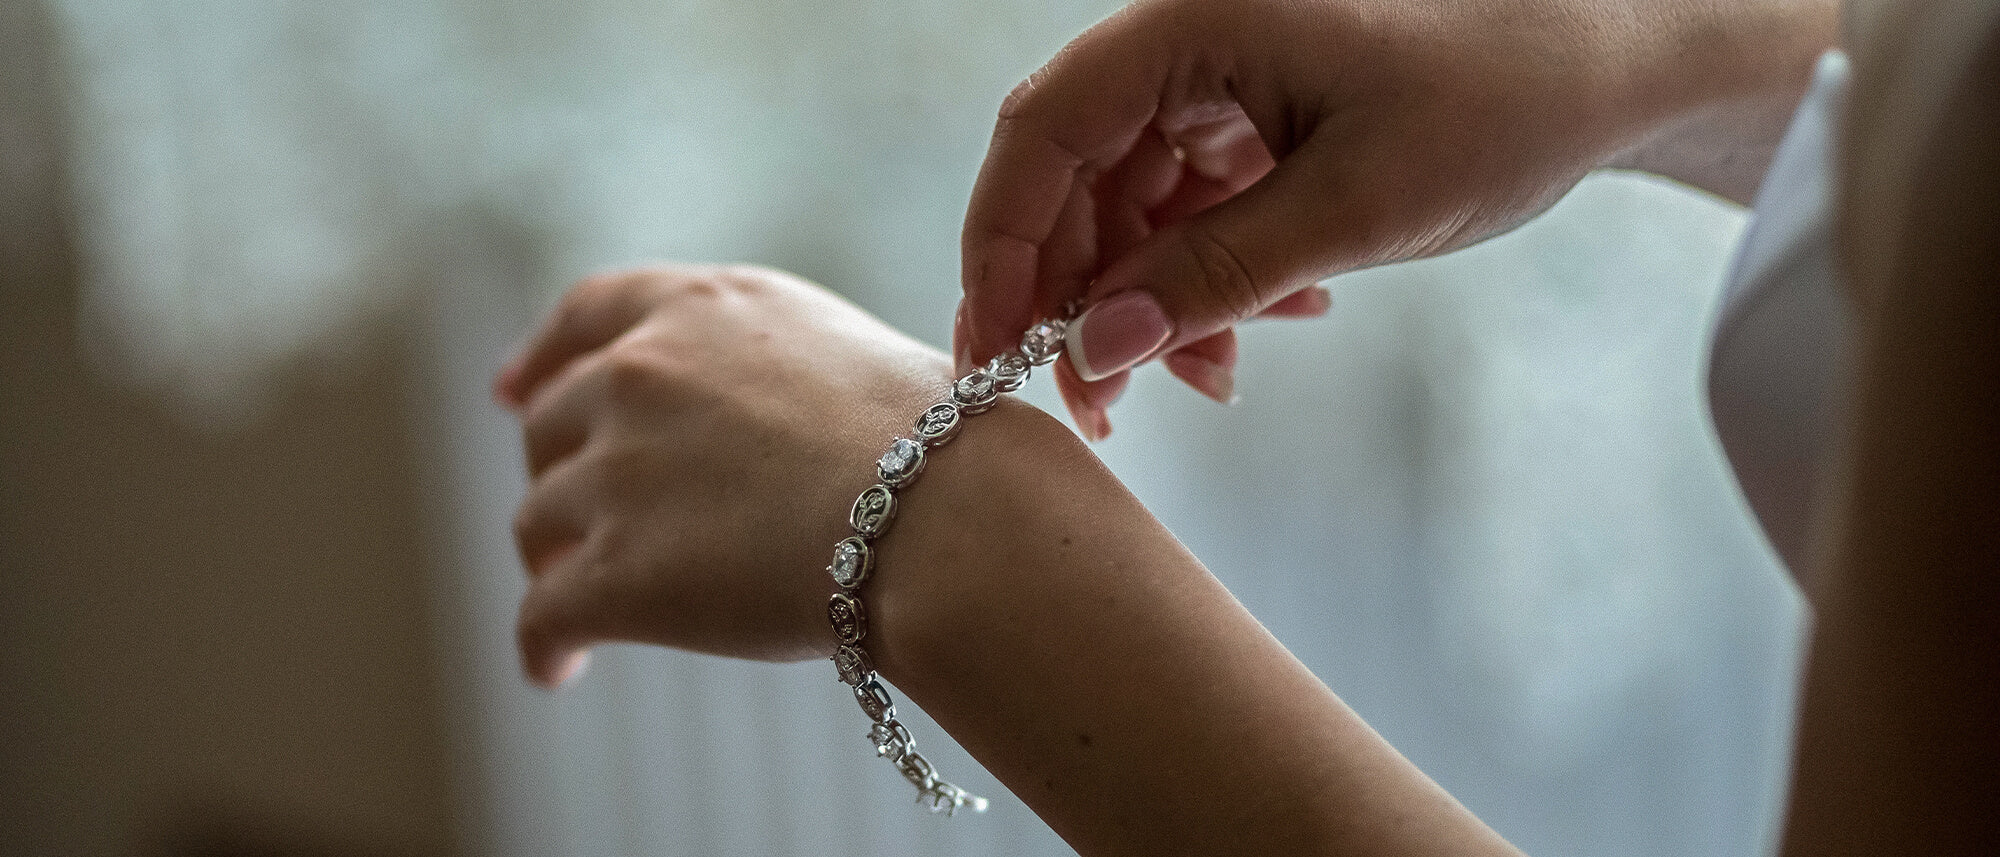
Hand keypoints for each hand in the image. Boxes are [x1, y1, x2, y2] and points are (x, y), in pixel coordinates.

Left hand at [494, 265, 955, 683]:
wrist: (950, 519)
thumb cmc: (944, 448)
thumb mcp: (846, 354)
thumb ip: (769, 372)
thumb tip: (755, 432)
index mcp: (703, 310)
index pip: (589, 315)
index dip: (542, 358)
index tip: (513, 392)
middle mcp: (642, 374)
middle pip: (553, 426)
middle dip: (562, 474)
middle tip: (584, 525)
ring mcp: (620, 473)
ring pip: (539, 522)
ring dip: (556, 562)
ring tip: (589, 612)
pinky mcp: (617, 573)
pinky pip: (544, 616)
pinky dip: (545, 646)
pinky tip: (560, 670)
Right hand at [957, 0, 1832, 436]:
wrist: (1611, 66)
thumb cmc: (1504, 97)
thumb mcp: (1356, 205)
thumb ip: (1216, 273)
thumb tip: (1099, 348)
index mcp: (1194, 22)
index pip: (1044, 132)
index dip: (1005, 246)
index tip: (1001, 349)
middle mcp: (1188, 43)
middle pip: (1072, 178)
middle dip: (1077, 297)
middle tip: (1096, 404)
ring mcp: (1218, 84)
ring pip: (1127, 206)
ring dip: (1147, 303)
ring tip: (1201, 380)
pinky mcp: (1252, 123)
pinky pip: (1187, 211)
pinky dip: (1204, 281)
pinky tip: (1258, 329)